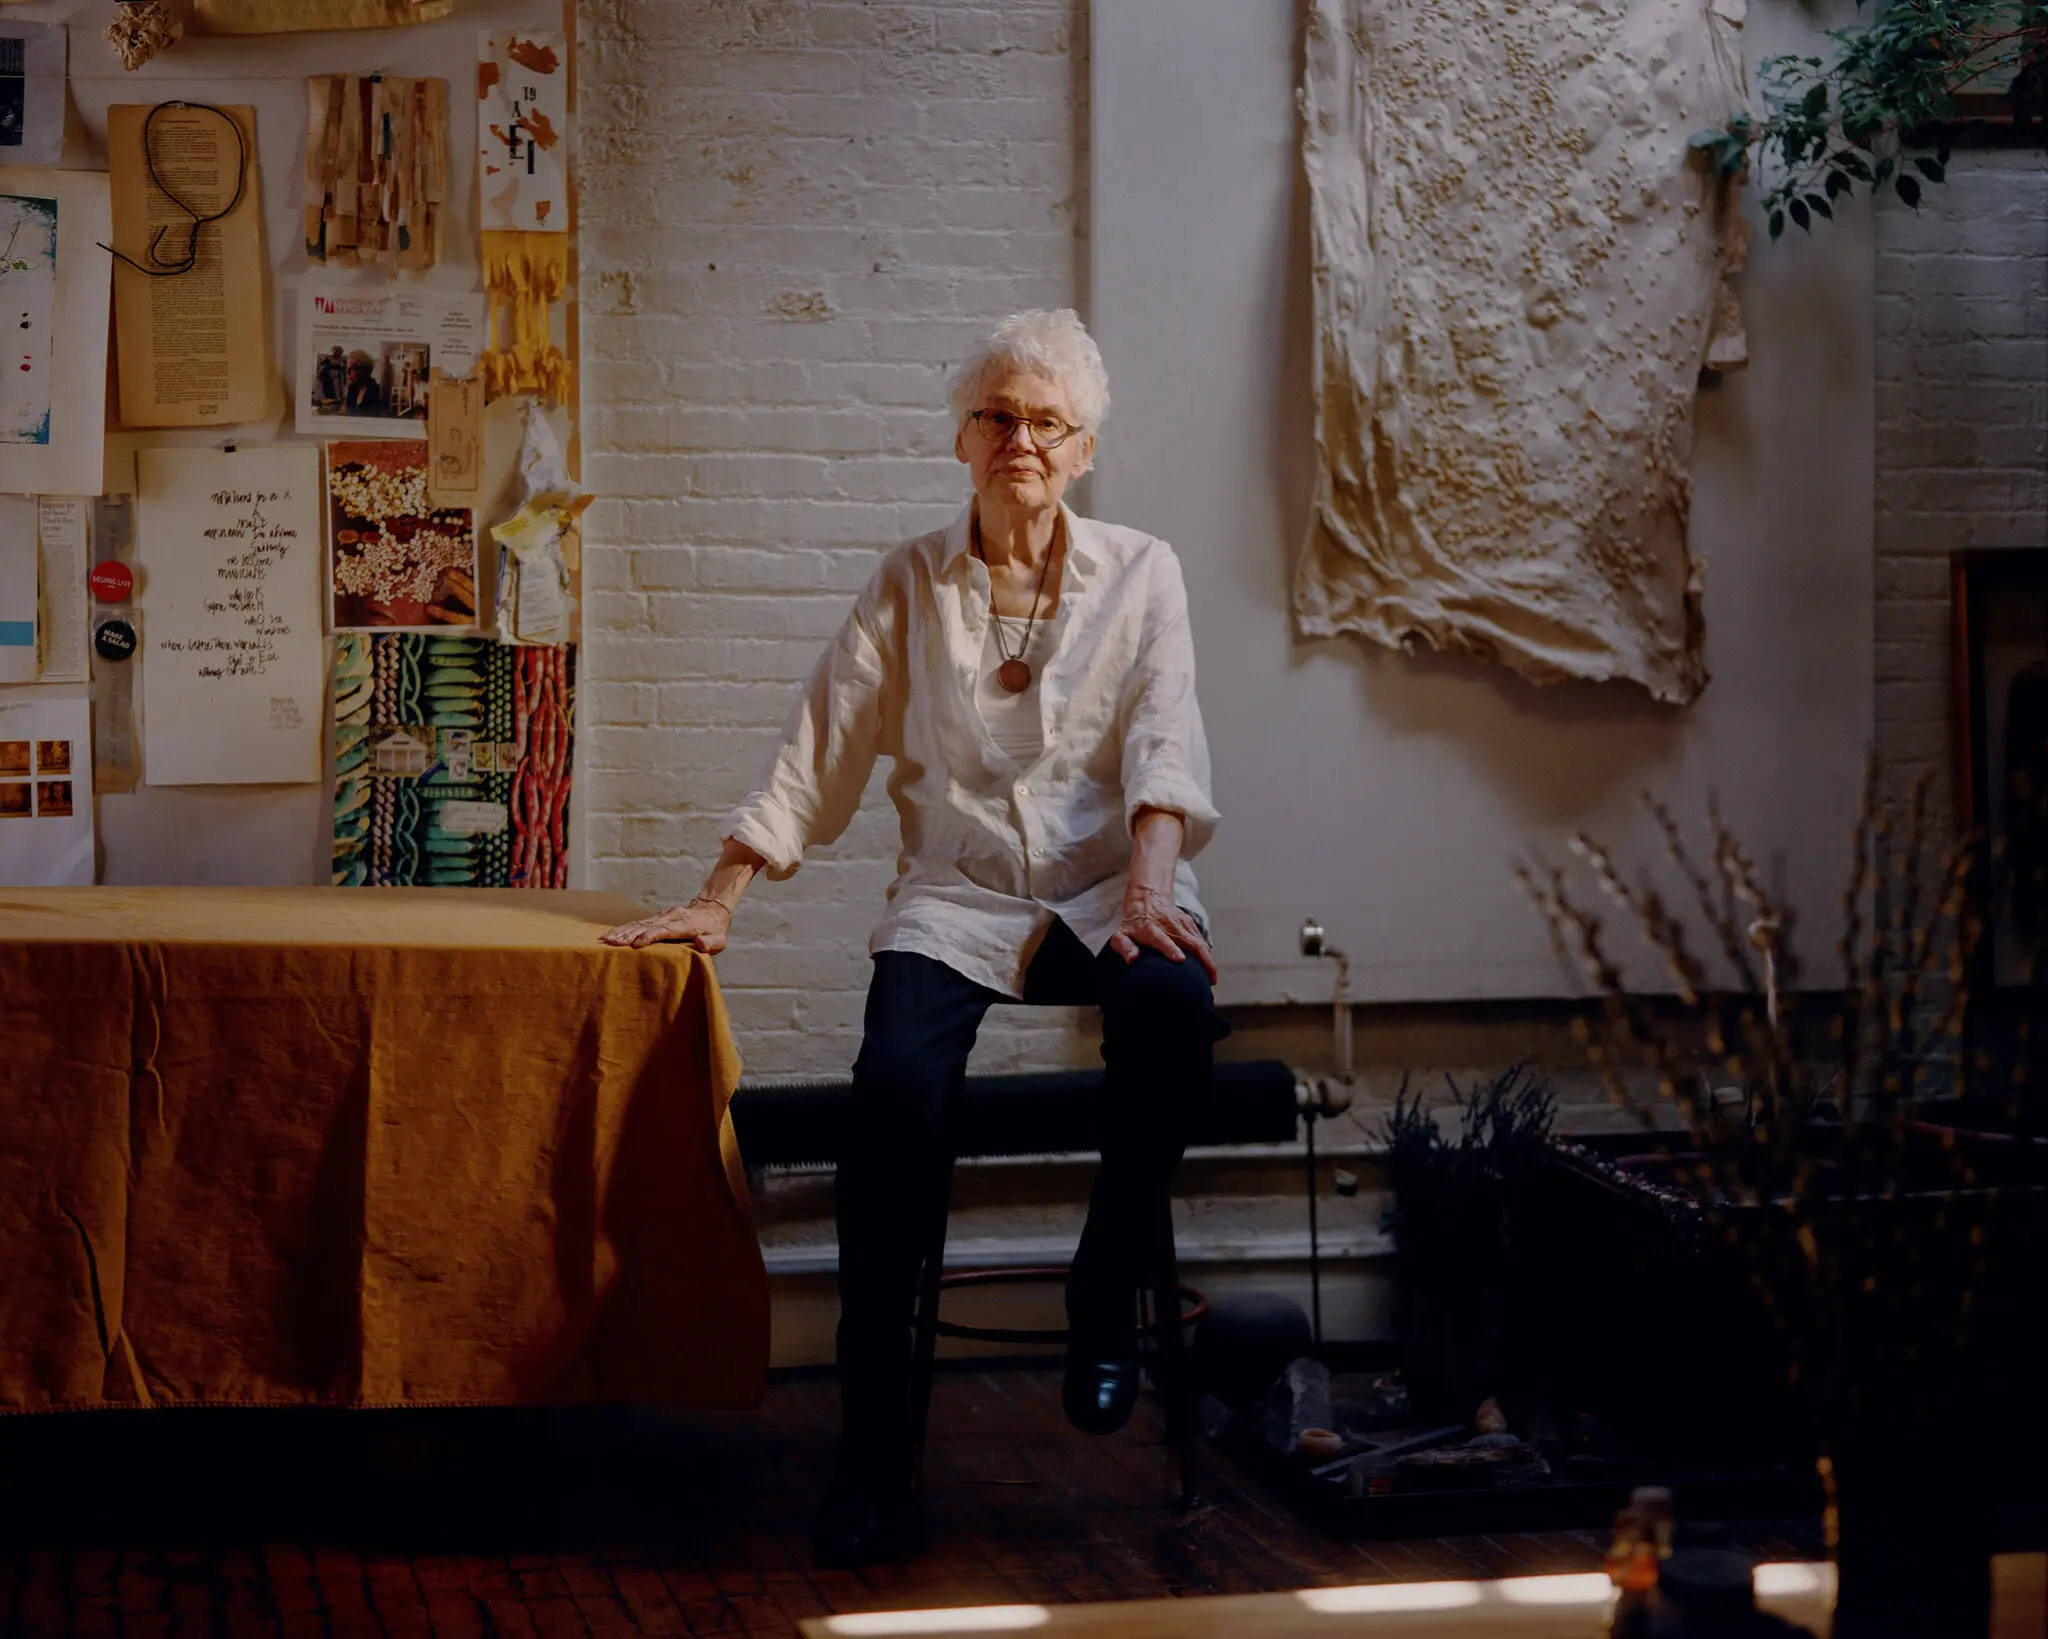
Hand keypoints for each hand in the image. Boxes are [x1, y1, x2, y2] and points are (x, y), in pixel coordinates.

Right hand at [599, 897, 731, 952]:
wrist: (710, 910)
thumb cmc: (714, 930)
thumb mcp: (719, 939)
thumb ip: (711, 943)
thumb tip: (701, 944)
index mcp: (684, 924)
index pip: (664, 930)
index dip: (650, 936)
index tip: (636, 944)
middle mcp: (670, 917)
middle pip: (646, 925)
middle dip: (628, 934)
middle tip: (611, 942)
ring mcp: (662, 916)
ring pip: (639, 923)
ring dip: (622, 931)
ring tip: (605, 939)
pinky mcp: (656, 918)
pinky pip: (638, 923)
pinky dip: (623, 929)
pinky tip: (611, 934)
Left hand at [1109, 884, 1217, 982]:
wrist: (1147, 899)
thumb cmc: (1133, 924)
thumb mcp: (1121, 935)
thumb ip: (1124, 947)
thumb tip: (1132, 960)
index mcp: (1150, 930)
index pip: (1162, 939)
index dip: (1171, 949)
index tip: (1180, 960)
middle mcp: (1169, 925)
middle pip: (1190, 942)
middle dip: (1202, 960)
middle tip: (1208, 980)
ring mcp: (1181, 924)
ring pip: (1199, 942)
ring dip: (1208, 960)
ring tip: (1212, 979)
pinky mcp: (1190, 924)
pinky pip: (1201, 940)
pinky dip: (1207, 954)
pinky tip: (1210, 968)